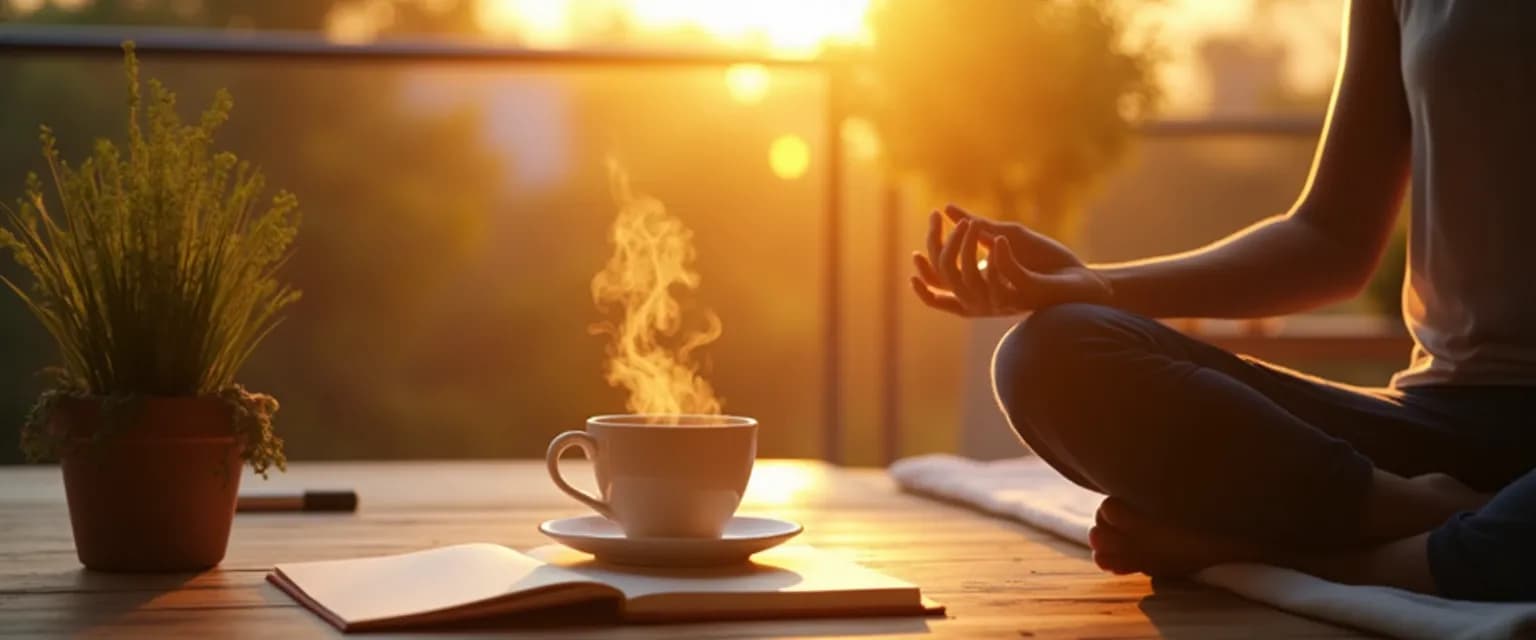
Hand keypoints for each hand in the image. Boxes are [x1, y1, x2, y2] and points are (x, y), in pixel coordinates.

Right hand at [910, 204, 1111, 316]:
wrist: (1082, 277)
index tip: (915, 253)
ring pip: (971, 278)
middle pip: (949, 277)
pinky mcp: (1027, 293)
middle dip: (940, 246)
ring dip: (968, 247)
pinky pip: (1005, 276)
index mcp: (979, 286)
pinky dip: (1000, 256)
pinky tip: (1000, 238)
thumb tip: (947, 208)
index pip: (940, 288)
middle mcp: (986, 297)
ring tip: (973, 223)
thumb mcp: (1007, 236)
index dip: (924, 274)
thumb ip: (978, 226)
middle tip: (939, 218)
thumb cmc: (1044, 260)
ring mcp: (1006, 297)